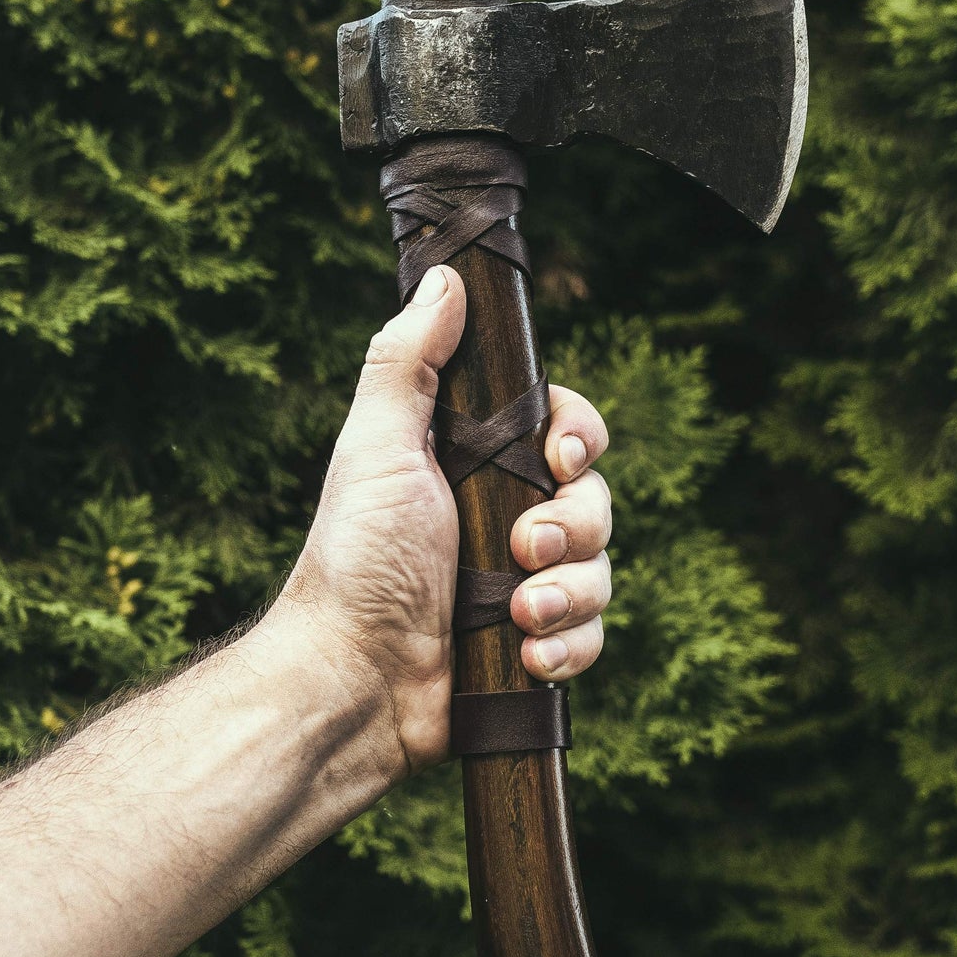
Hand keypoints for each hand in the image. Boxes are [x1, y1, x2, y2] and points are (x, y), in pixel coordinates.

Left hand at [268, 265, 611, 781]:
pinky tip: (529, 655)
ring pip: (601, 570)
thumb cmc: (356, 560)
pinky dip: (568, 646)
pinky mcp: (534, 646)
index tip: (557, 457)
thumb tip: (444, 279)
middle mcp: (505, 520)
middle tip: (523, 548)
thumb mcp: (378, 446)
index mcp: (477, 467)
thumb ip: (409, 361)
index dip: (575, 438)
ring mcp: (523, 585)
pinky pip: (592, 636)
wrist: (354, 678)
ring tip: (519, 615)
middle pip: (594, 500)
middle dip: (572, 526)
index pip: (563, 431)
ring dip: (568, 592)